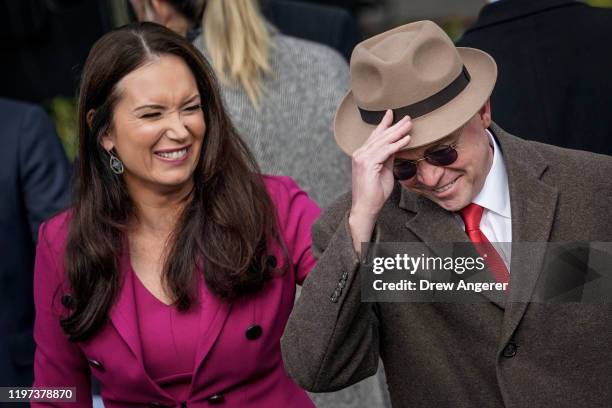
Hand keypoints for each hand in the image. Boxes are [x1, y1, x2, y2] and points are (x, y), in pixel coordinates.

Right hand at [349, 110, 411, 251]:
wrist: (366, 207)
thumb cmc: (375, 192)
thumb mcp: (384, 171)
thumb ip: (388, 158)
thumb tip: (396, 147)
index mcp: (362, 154)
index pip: (374, 136)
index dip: (384, 124)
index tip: (391, 114)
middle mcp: (360, 154)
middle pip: (380, 136)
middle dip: (395, 126)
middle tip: (407, 117)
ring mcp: (362, 158)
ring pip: (383, 141)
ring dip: (398, 132)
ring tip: (409, 125)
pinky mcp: (367, 164)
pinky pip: (385, 151)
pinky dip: (397, 144)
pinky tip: (407, 139)